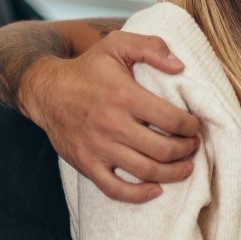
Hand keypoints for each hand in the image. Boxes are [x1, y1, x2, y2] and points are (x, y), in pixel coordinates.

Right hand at [21, 31, 200, 203]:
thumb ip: (151, 47)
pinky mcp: (86, 164)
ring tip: (186, 166)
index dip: (191, 126)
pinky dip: (139, 195)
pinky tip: (156, 189)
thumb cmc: (88, 68)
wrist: (45, 90)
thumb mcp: (117, 44)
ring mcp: (97, 147)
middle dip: (187, 150)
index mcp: (124, 96)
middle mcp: (111, 124)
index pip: (171, 119)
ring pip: (146, 171)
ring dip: (173, 173)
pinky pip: (115, 189)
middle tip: (193, 145)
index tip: (195, 125)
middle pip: (163, 149)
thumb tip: (180, 66)